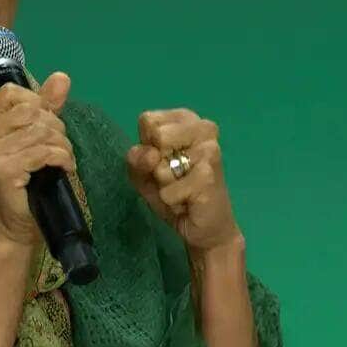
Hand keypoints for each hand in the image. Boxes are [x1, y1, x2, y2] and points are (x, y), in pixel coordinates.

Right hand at [0, 72, 74, 247]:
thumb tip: (62, 77)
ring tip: (63, 160)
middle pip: (29, 110)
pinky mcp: (1, 168)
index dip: (38, 105)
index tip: (47, 128)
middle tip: (59, 149)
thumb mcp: (29, 140)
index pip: (12, 93)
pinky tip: (64, 169)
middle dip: (55, 127)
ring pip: (39, 130)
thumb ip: (43, 107)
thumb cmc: (20, 185)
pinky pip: (43, 150)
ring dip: (61, 144)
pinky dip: (61, 157)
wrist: (11, 229)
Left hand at [126, 108, 241, 252]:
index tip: (162, 158)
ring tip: (181, 187)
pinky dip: (171, 199)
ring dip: (164, 183)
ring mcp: (209, 150)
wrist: (204, 226)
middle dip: (156, 163)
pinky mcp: (209, 176)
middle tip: (173, 174)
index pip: (147, 120)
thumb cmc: (174, 192)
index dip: (147, 145)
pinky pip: (168, 190)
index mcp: (186, 120)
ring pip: (160, 165)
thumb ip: (136, 159)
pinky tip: (188, 200)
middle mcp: (203, 128)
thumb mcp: (144, 174)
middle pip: (156, 135)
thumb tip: (149, 154)